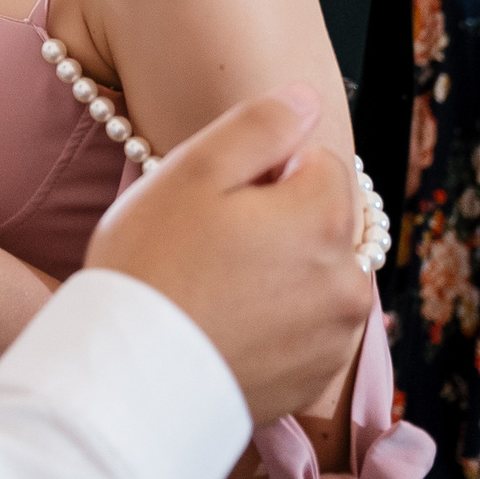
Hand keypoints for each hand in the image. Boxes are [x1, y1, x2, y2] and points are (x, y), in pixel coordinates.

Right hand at [86, 83, 373, 425]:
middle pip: (325, 220)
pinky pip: (309, 329)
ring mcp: (337, 338)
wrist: (129, 376)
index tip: (219, 198)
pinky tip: (227, 324)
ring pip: (319, 274)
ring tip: (215, 287)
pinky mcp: (316, 381)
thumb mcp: (193, 171)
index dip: (266, 169)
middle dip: (281, 220)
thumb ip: (260, 125)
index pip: (319, 161)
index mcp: (325, 220)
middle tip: (209, 242)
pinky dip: (281, 322)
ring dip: (284, 271)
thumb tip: (306, 97)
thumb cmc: (151, 264)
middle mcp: (350, 281)